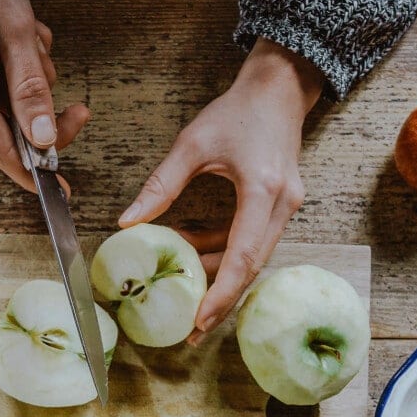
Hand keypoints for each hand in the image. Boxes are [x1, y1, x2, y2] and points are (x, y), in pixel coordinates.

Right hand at [0, 0, 89, 191]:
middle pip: (6, 133)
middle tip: (80, 108)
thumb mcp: (17, 31)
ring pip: (4, 110)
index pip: (0, 150)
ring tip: (32, 40)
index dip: (33, 174)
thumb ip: (31, 90)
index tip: (62, 191)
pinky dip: (15, 74)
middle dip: (45, 118)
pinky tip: (19, 40)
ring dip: (31, 85)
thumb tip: (43, 142)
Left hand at [120, 39, 321, 339]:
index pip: (243, 255)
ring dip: (220, 273)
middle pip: (252, 266)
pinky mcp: (282, 206)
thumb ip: (161, 184)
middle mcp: (283, 204)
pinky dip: (227, 253)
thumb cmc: (238, 111)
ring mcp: (287, 207)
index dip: (221, 293)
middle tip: (191, 327)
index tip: (200, 320)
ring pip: (254, 258)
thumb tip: (129, 222)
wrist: (278, 89)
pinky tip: (196, 252)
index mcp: (263, 190)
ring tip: (184, 286)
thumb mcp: (193, 143)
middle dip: (221, 298)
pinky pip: (255, 242)